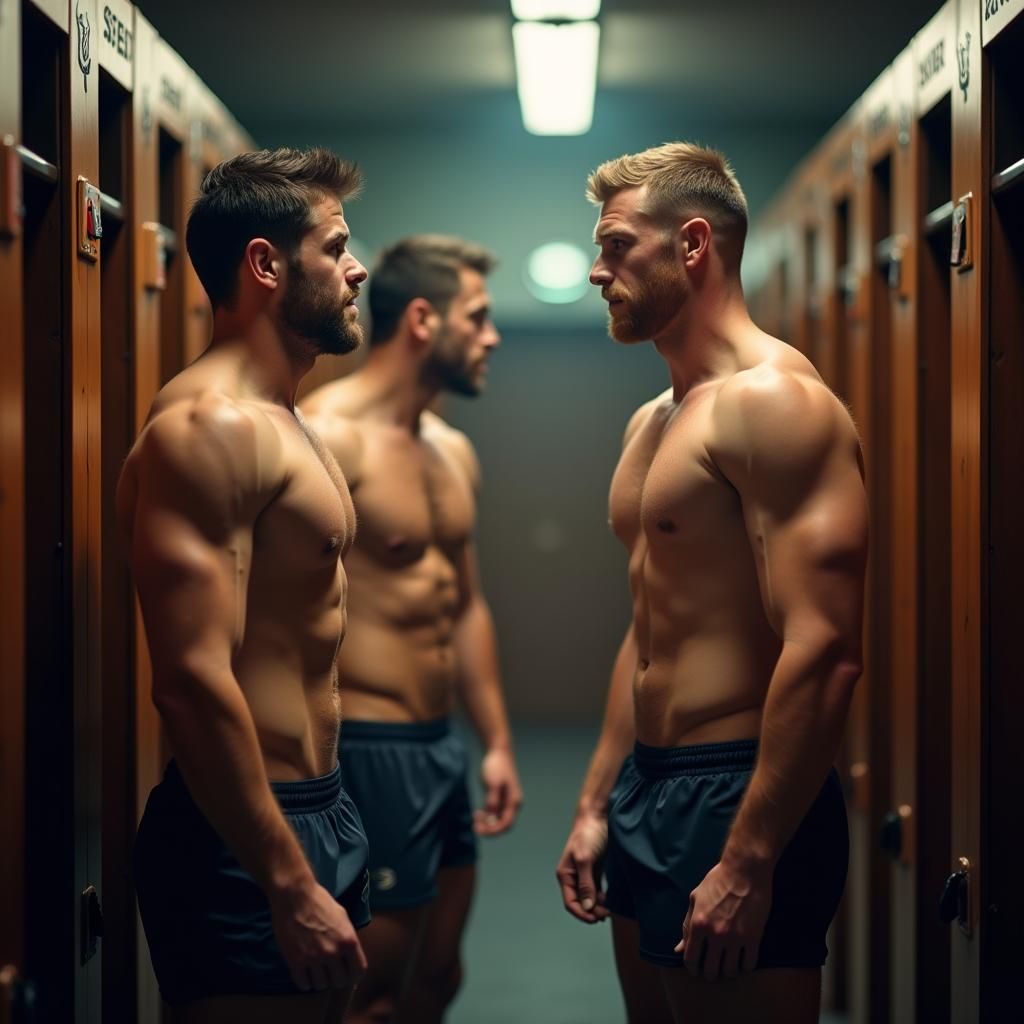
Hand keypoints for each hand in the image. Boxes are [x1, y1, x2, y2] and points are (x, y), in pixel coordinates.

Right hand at [269, 879, 367, 991]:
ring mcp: (314, 958)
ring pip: (321, 986)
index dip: (353, 975)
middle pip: (340, 982)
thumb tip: (350, 957)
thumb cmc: (320, 902)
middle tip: (330, 971)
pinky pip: (303, 984)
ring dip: (319, 980)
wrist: (295, 896)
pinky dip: (304, 982)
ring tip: (316, 970)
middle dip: (336, 978)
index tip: (348, 974)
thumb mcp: (343, 917)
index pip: (358, 971)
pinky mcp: (295, 961)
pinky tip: (304, 973)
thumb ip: (348, 939)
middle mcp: (333, 952)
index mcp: (348, 941)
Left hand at [474, 747, 522, 835]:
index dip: (494, 830)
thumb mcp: (493, 783)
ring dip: (487, 823)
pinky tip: (477, 814)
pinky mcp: (498, 797)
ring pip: (497, 819)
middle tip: (475, 828)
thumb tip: (491, 816)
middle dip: (490, 829)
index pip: (506, 823)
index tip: (480, 830)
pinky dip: (486, 816)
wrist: (498, 751)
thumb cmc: (497, 766)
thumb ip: (493, 800)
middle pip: (503, 824)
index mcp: (514, 801)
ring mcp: (505, 800)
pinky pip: (493, 812)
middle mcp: (512, 803)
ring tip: (475, 820)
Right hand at [555, 812, 609, 923]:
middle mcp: (574, 877)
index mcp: (565, 875)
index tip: (597, 919)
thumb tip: (587, 907)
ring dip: (598, 906)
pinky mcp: (596, 870)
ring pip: (590, 898)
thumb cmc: (588, 834)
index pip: (570, 902)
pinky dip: (603, 897)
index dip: (582, 913)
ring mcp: (585, 874)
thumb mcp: (585, 860)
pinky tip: (611, 900)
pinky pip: (598, 890)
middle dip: (592, 911)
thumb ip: (586, 884)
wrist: (598, 816)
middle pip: (581, 902)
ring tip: (610, 909)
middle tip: (607, 914)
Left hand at [677, 858, 772, 980]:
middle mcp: (715, 934)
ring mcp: (735, 938)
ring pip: (730, 971)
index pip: (691, 959)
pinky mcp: (753, 938)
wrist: (744, 870)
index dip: (692, 968)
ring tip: (727, 965)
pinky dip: (744, 966)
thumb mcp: (696, 898)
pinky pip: (748, 965)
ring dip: (727, 971)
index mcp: (698, 924)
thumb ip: (687, 925)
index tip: (696, 969)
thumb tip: (678, 948)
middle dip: (709, 973)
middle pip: (710, 970)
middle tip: (713, 969)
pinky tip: (742, 959)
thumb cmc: (717, 881)